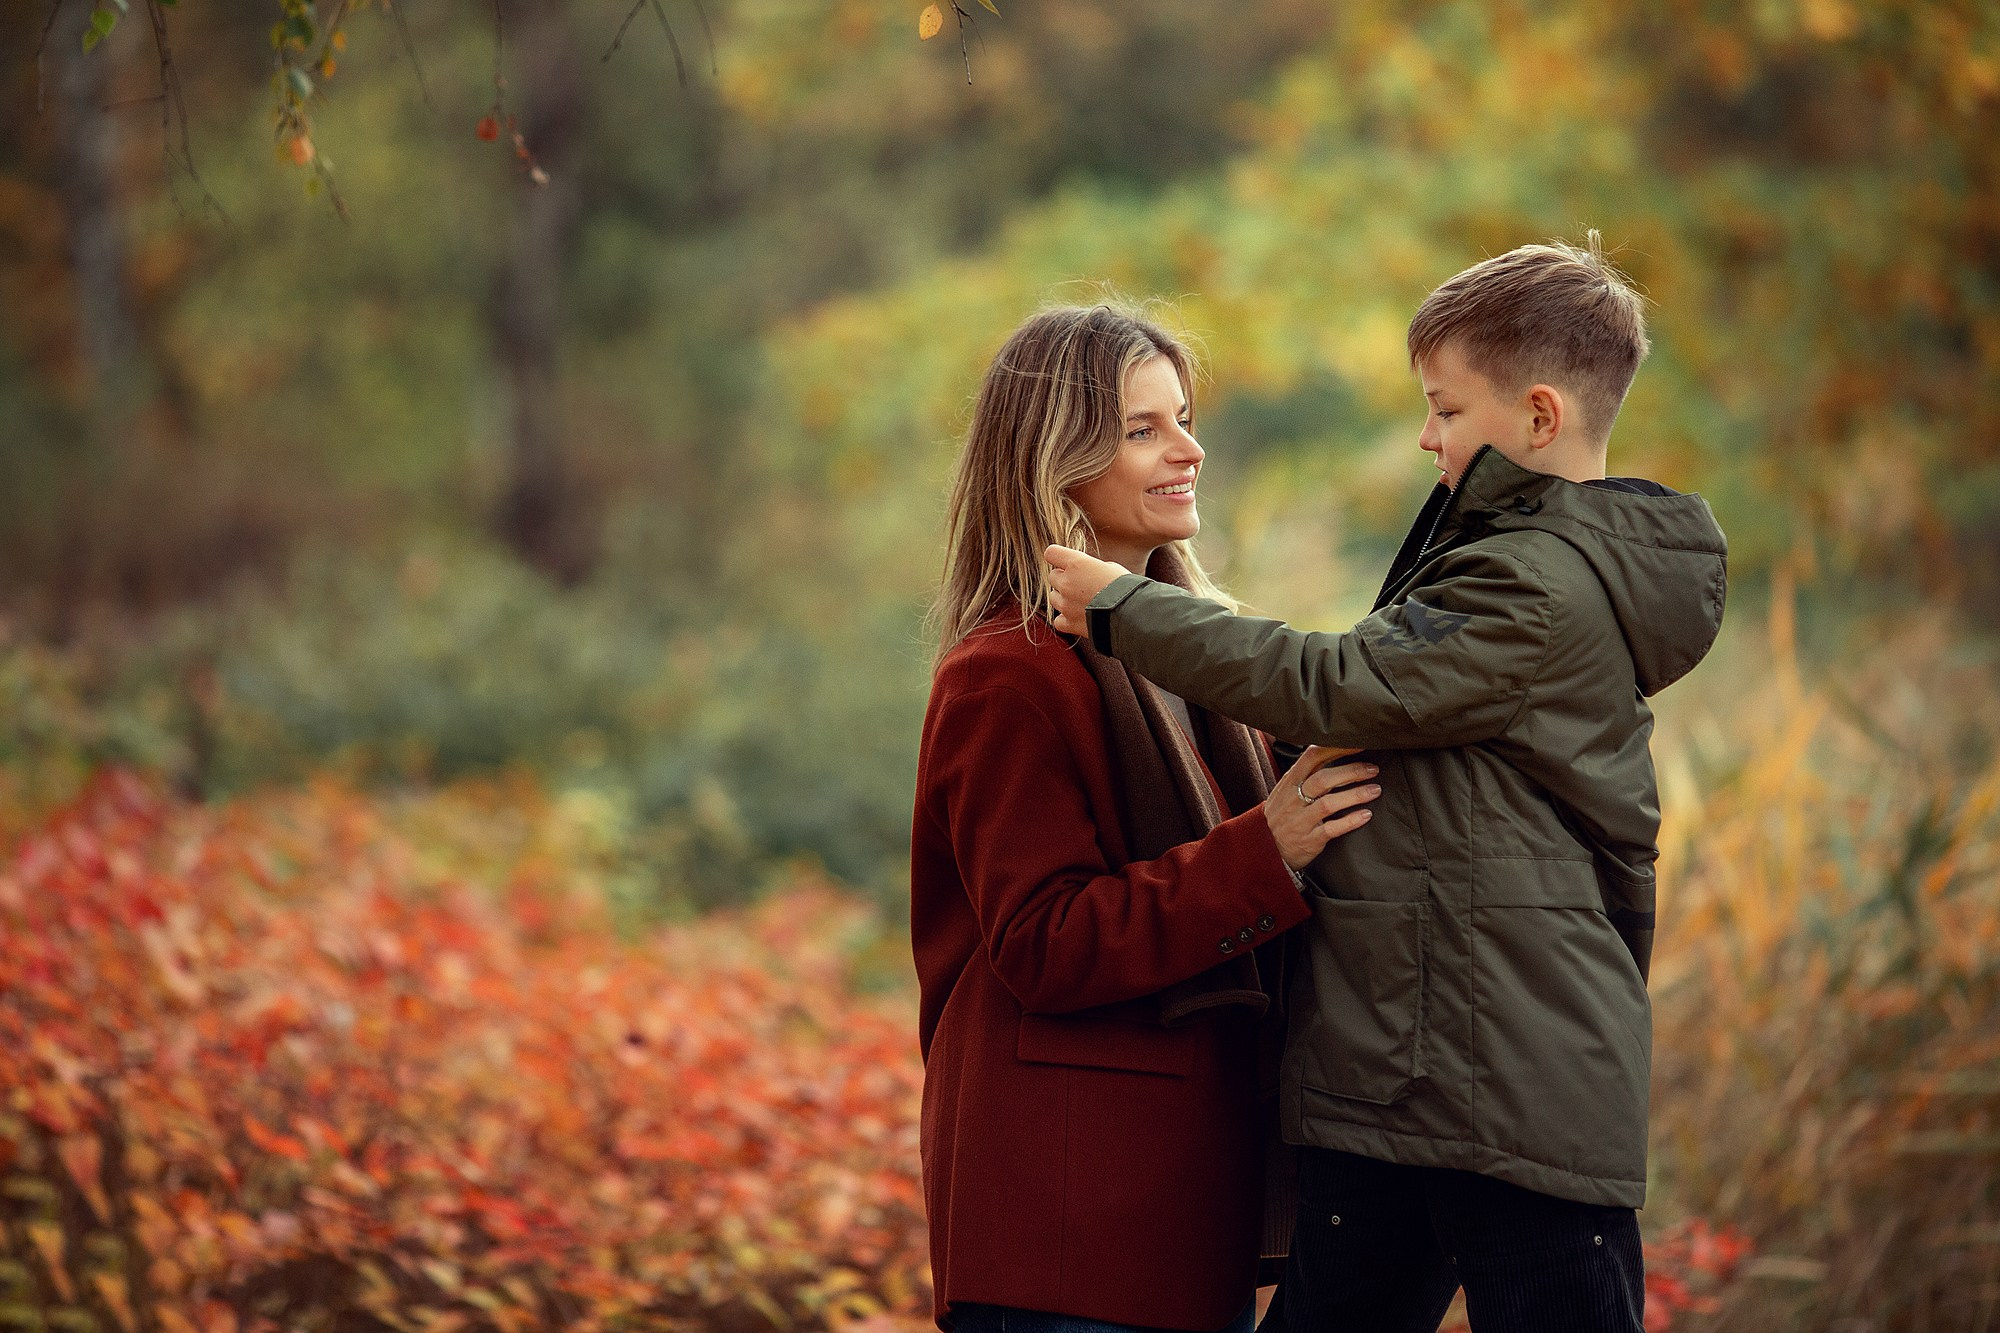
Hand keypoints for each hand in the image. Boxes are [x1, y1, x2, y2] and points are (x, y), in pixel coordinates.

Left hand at [1044, 544, 1129, 634]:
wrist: (1132, 614)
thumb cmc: (1126, 587)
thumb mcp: (1110, 567)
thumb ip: (1091, 567)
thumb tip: (1086, 572)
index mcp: (1076, 564)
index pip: (1052, 553)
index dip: (1058, 557)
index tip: (1064, 562)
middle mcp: (1066, 582)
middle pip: (1053, 576)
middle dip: (1064, 579)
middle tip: (1081, 584)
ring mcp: (1065, 604)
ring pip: (1053, 598)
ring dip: (1064, 598)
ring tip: (1082, 601)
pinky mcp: (1069, 623)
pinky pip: (1058, 620)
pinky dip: (1066, 619)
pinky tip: (1078, 617)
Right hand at [1262, 746, 1379, 871]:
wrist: (1265, 848)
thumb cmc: (1283, 815)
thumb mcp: (1285, 791)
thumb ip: (1304, 774)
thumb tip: (1329, 750)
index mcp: (1289, 783)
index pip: (1311, 758)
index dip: (1335, 748)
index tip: (1357, 744)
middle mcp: (1293, 800)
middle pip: (1323, 780)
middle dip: (1351, 772)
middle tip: (1372, 769)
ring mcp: (1300, 820)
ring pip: (1328, 804)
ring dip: (1355, 795)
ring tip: (1375, 790)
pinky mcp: (1309, 840)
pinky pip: (1331, 829)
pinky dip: (1350, 821)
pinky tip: (1366, 815)